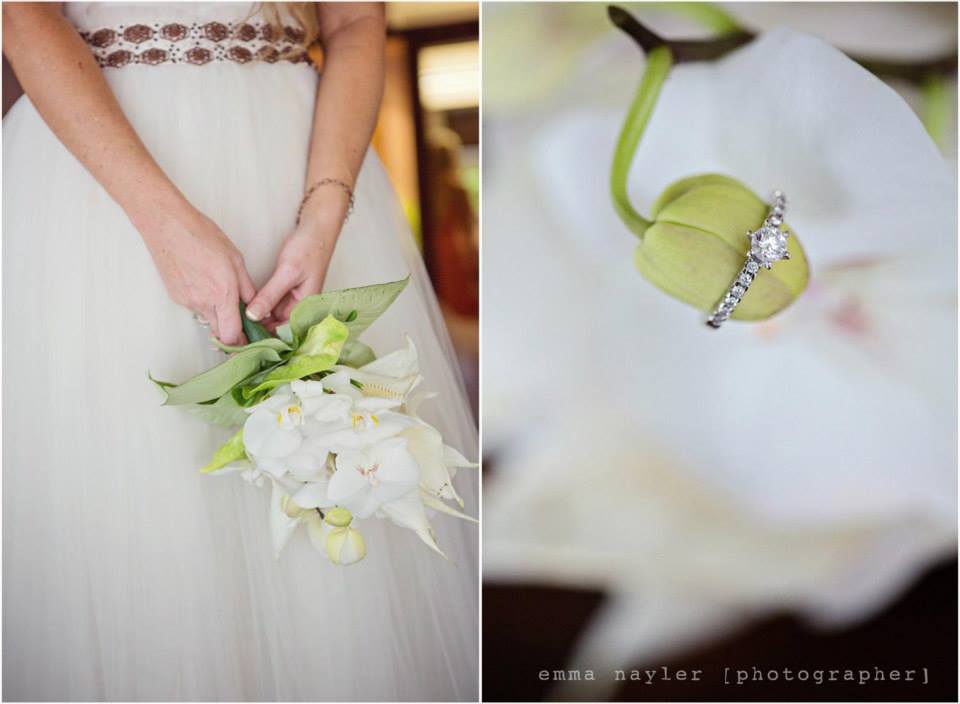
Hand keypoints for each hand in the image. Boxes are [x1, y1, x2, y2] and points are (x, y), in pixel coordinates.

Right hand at [138, 209, 256, 344]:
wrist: (167, 226)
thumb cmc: (202, 236)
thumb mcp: (236, 259)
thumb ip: (247, 288)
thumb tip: (255, 306)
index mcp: (222, 293)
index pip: (231, 335)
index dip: (241, 342)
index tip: (249, 338)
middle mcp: (203, 302)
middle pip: (219, 332)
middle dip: (231, 330)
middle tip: (240, 319)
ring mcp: (187, 301)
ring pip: (208, 318)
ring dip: (217, 313)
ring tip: (219, 290)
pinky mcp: (176, 297)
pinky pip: (195, 307)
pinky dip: (204, 302)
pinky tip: (204, 283)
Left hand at [246, 206, 340, 326]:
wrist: (316, 230)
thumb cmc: (309, 249)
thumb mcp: (287, 272)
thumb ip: (270, 295)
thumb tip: (253, 316)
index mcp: (305, 306)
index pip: (284, 330)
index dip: (265, 336)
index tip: (244, 338)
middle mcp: (300, 306)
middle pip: (277, 325)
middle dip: (258, 327)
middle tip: (235, 329)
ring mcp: (293, 298)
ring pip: (272, 314)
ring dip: (257, 315)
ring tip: (237, 318)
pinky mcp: (287, 289)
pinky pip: (271, 302)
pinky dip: (260, 303)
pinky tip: (246, 304)